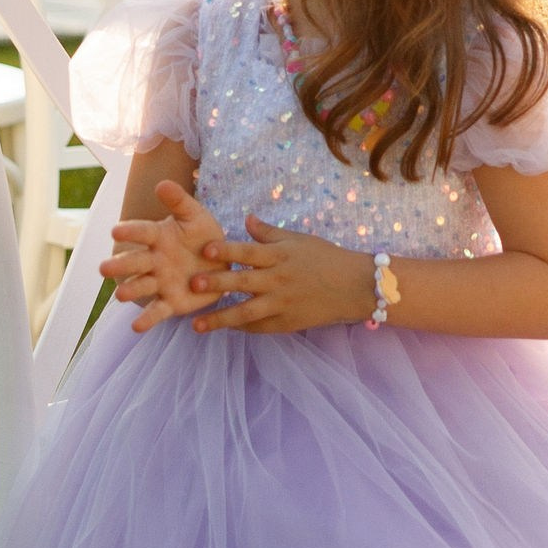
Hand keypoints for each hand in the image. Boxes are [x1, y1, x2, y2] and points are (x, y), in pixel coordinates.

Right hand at [101, 180, 236, 329]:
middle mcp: (154, 260)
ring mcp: (160, 282)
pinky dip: (147, 319)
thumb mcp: (196, 216)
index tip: (115, 231)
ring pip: (142, 286)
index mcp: (158, 237)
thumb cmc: (205, 236)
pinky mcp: (170, 303)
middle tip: (103, 268)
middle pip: (135, 262)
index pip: (141, 233)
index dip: (129, 233)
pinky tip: (136, 327)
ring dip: (130, 290)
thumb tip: (162, 183)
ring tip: (119, 294)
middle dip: (120, 265)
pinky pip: (157, 311)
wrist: (223, 264)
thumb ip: (180, 201)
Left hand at [193, 213, 378, 333]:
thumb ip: (268, 233)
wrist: (354, 286)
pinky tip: (224, 329)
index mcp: (280, 256)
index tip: (206, 249)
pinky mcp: (287, 323)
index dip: (227, 250)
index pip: (249, 252)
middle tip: (193, 284)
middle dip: (217, 283)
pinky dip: (241, 328)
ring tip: (196, 325)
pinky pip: (260, 327)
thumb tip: (245, 219)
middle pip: (243, 282)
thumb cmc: (325, 258)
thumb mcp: (298, 240)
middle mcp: (278, 280)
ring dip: (220, 319)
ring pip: (246, 313)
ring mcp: (282, 304)